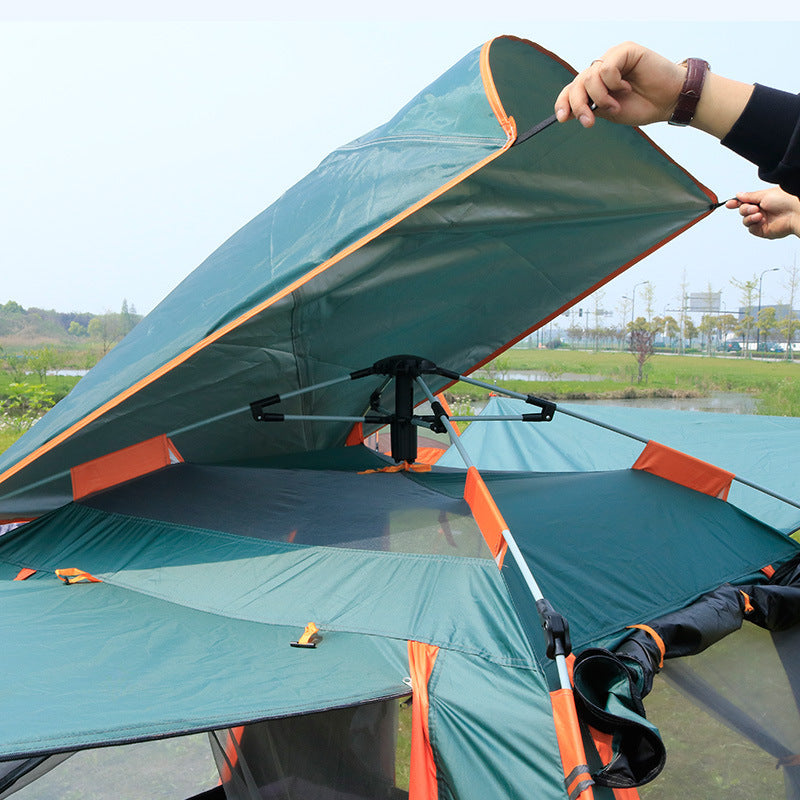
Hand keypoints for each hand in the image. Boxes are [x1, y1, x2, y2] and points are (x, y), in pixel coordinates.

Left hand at [554, 42, 684, 127]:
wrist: (669, 101)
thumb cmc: (643, 106)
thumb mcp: (609, 112)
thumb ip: (590, 108)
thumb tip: (566, 113)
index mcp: (596, 84)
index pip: (572, 89)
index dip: (563, 102)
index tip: (562, 118)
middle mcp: (602, 68)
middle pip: (577, 83)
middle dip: (578, 105)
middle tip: (589, 122)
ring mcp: (613, 57)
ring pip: (590, 77)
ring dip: (601, 97)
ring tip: (617, 104)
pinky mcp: (625, 51)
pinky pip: (606, 68)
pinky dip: (614, 83)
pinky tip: (627, 87)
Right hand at [726, 188, 799, 238]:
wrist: (795, 212)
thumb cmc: (786, 200)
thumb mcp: (764, 194)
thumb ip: (749, 196)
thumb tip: (738, 194)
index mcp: (762, 200)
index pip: (745, 202)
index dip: (736, 203)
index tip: (729, 204)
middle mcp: (762, 210)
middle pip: (743, 211)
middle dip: (745, 209)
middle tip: (754, 208)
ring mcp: (762, 221)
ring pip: (745, 220)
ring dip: (749, 217)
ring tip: (759, 214)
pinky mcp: (763, 230)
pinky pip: (750, 229)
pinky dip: (753, 224)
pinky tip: (761, 220)